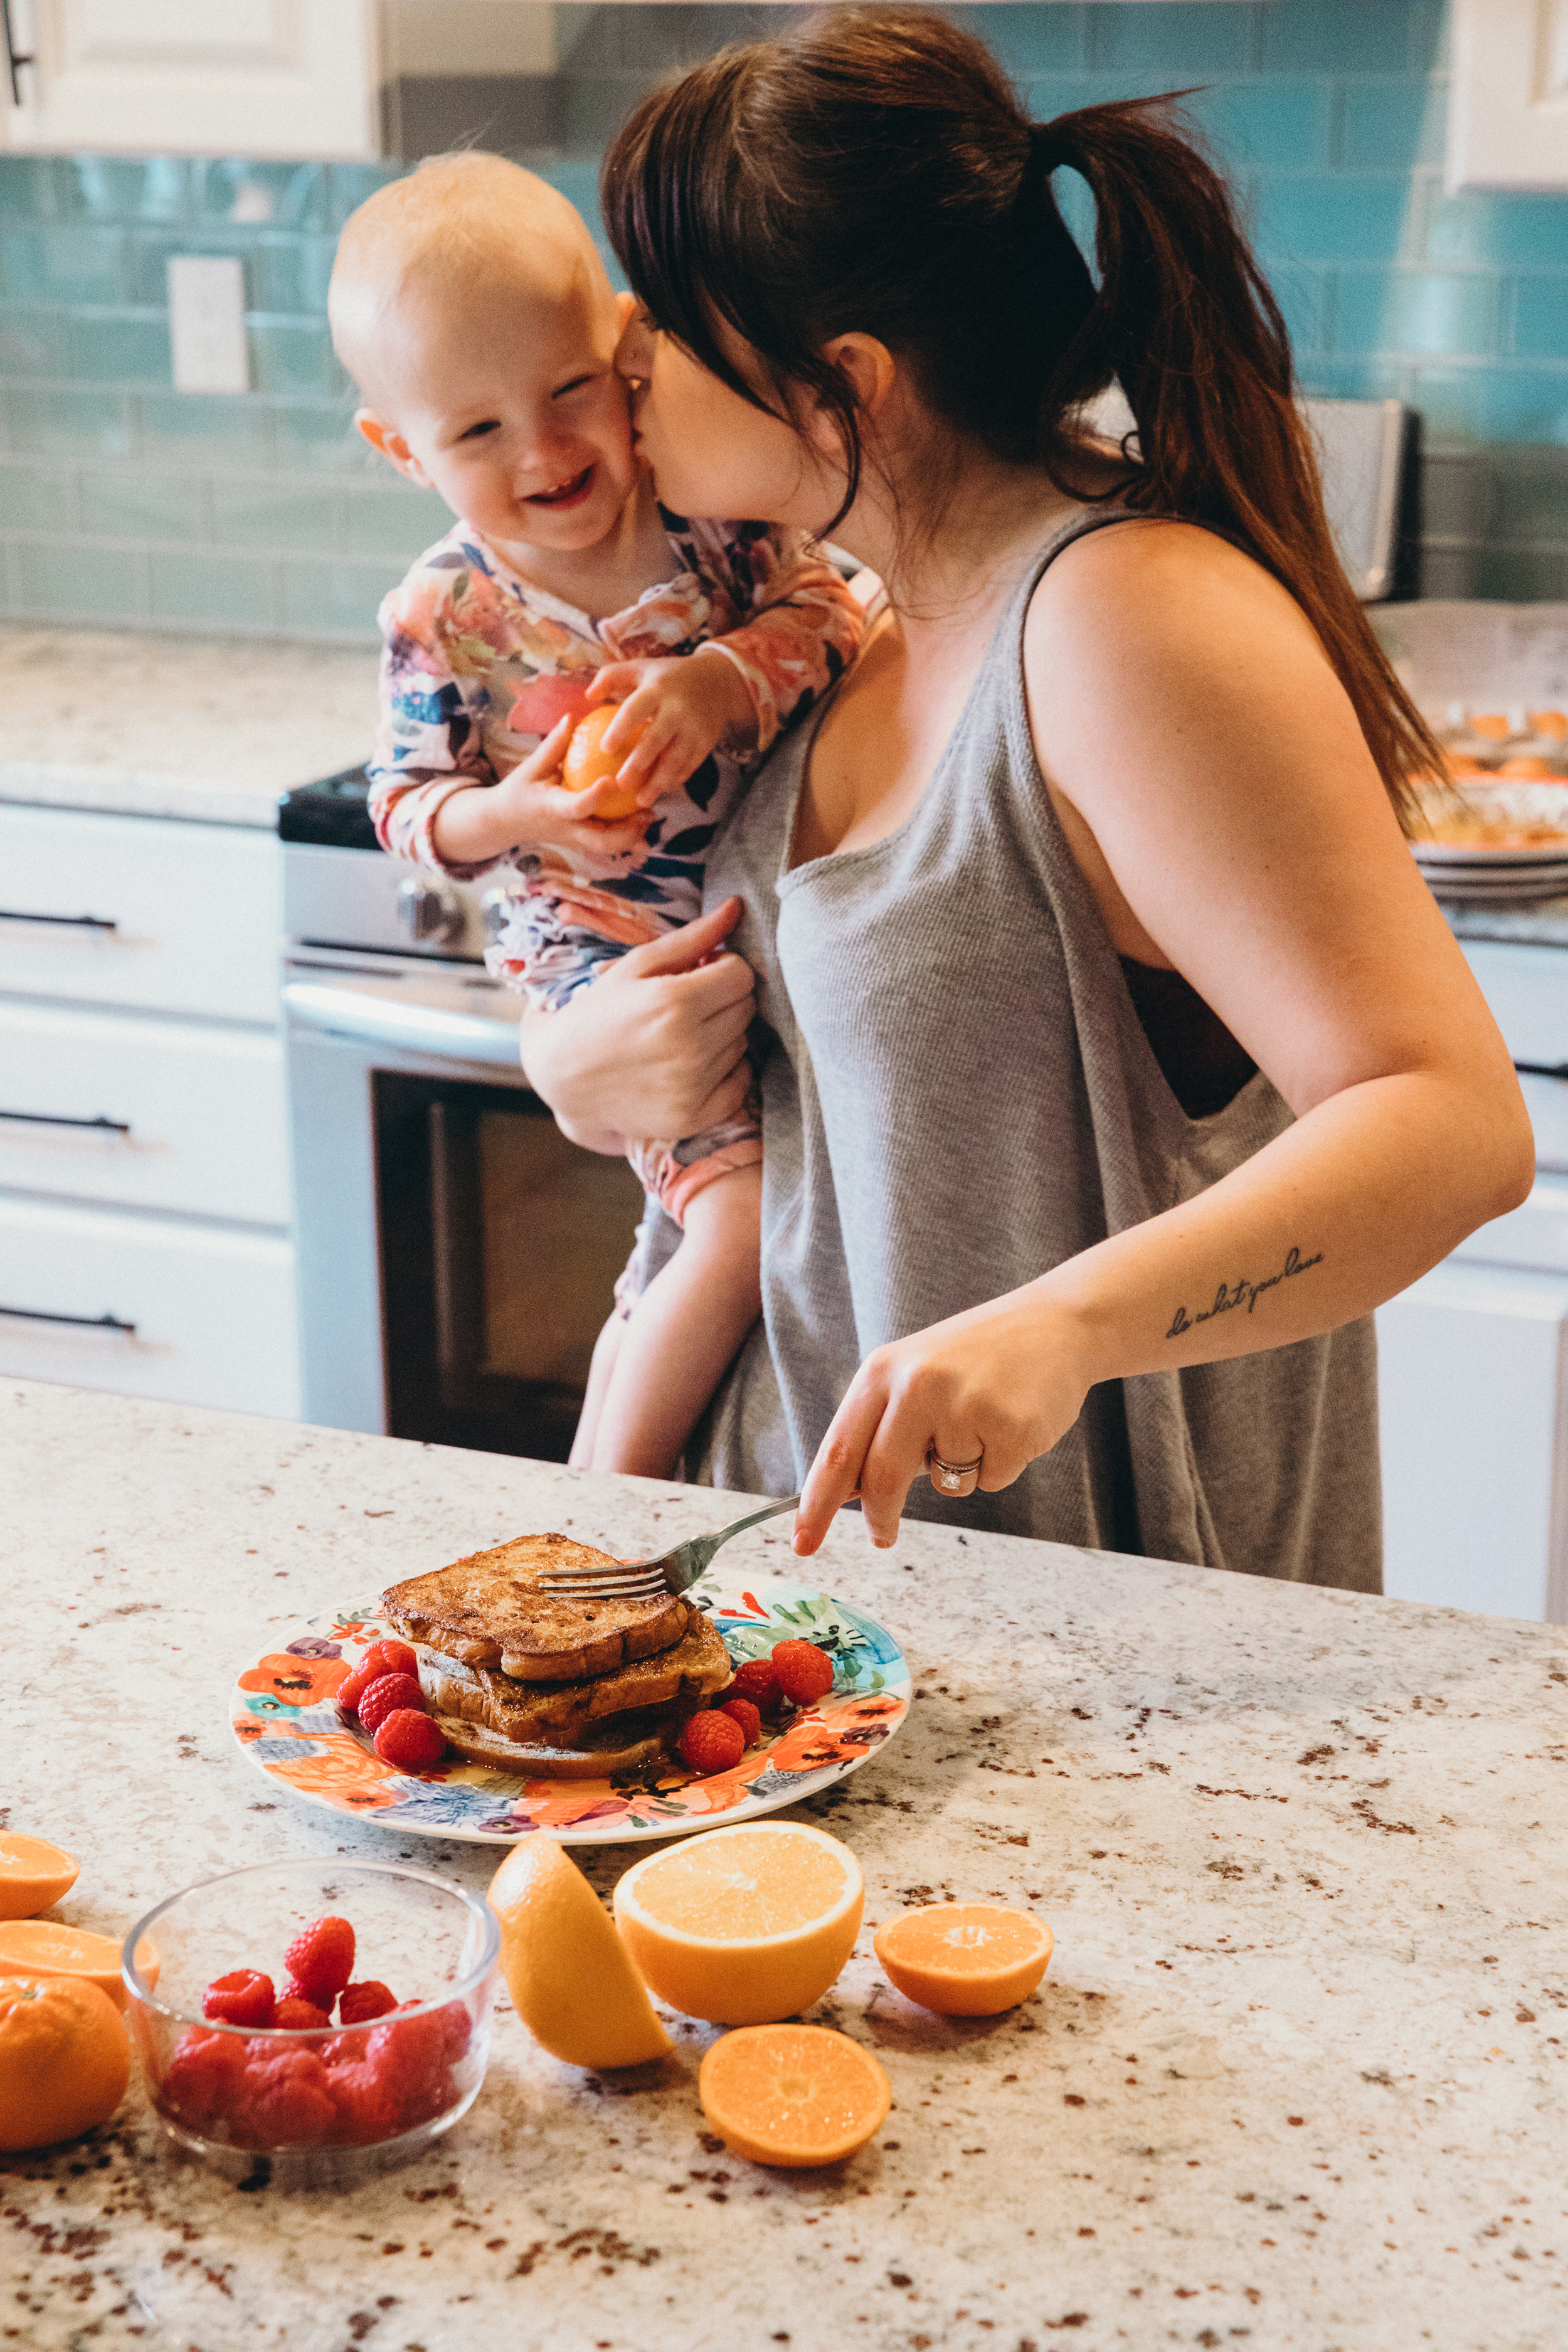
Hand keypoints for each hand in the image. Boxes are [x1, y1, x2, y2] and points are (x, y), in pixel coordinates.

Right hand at [430, 716, 653, 865]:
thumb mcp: (532, 766)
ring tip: (649, 813)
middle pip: (601, 842)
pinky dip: (626, 834)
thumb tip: (574, 715)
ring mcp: (574, 841)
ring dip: (632, 835)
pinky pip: (607, 843)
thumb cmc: (519, 790)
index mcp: (552, 808)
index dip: (594, 797)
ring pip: (608, 848)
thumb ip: (555, 744)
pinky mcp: (580, 844)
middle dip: (627, 832)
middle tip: (647, 811)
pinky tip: (640, 816)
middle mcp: (566, 829)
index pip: (576, 807)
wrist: (504, 822)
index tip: (611, 781)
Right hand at [521, 898, 756, 1146]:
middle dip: (723, 1000)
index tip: (699, 975)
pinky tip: (691, 1064)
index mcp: (674, 1002)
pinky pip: (740, 1084)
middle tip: (687, 1005)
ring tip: (681, 1035)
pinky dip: (725, 1072)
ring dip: (721, 1035)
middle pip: (745, 1009)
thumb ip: (692, 938)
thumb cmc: (599, 1012)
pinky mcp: (694, 1117)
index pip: (742, 976)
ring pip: (742, 1044)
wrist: (564, 1075)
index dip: (723, 969)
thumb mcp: (636, 965)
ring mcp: (693, 1087)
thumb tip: (737, 907)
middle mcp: (689, 1048)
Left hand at [587, 653, 756, 804]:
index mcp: (658, 689)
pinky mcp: (707, 741)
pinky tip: (661, 791)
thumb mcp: (641, 668)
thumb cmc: (667, 677)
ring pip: (676, 759)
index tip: (605, 749)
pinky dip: (676, 779)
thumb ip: (612, 677)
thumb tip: (588, 697)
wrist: (717, 681)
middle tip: (621, 783)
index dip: (620, 729)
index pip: (635, 709)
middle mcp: (678, 708)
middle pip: (656, 739)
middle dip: (638, 764)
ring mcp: (695, 727)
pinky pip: (690, 765)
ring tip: (641, 800)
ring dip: (659, 782)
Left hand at [792, 1285, 1096, 1554]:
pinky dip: (1001, 1465)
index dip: (817, 1503)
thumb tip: (847, 1494)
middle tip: (882, 1537)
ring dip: (960, 1472)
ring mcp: (964, 1406)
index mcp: (884, 1371)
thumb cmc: (979, 1357)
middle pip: (882, 1479)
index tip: (803, 1543)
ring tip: (983, 1421)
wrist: (1057, 1324)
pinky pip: (991, 1481)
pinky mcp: (1009, 1427)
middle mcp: (918, 1385)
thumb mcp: (915, 1375)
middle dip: (880, 1517)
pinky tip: (1013, 1421)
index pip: (839, 1450)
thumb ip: (880, 1428)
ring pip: (944, 1485)